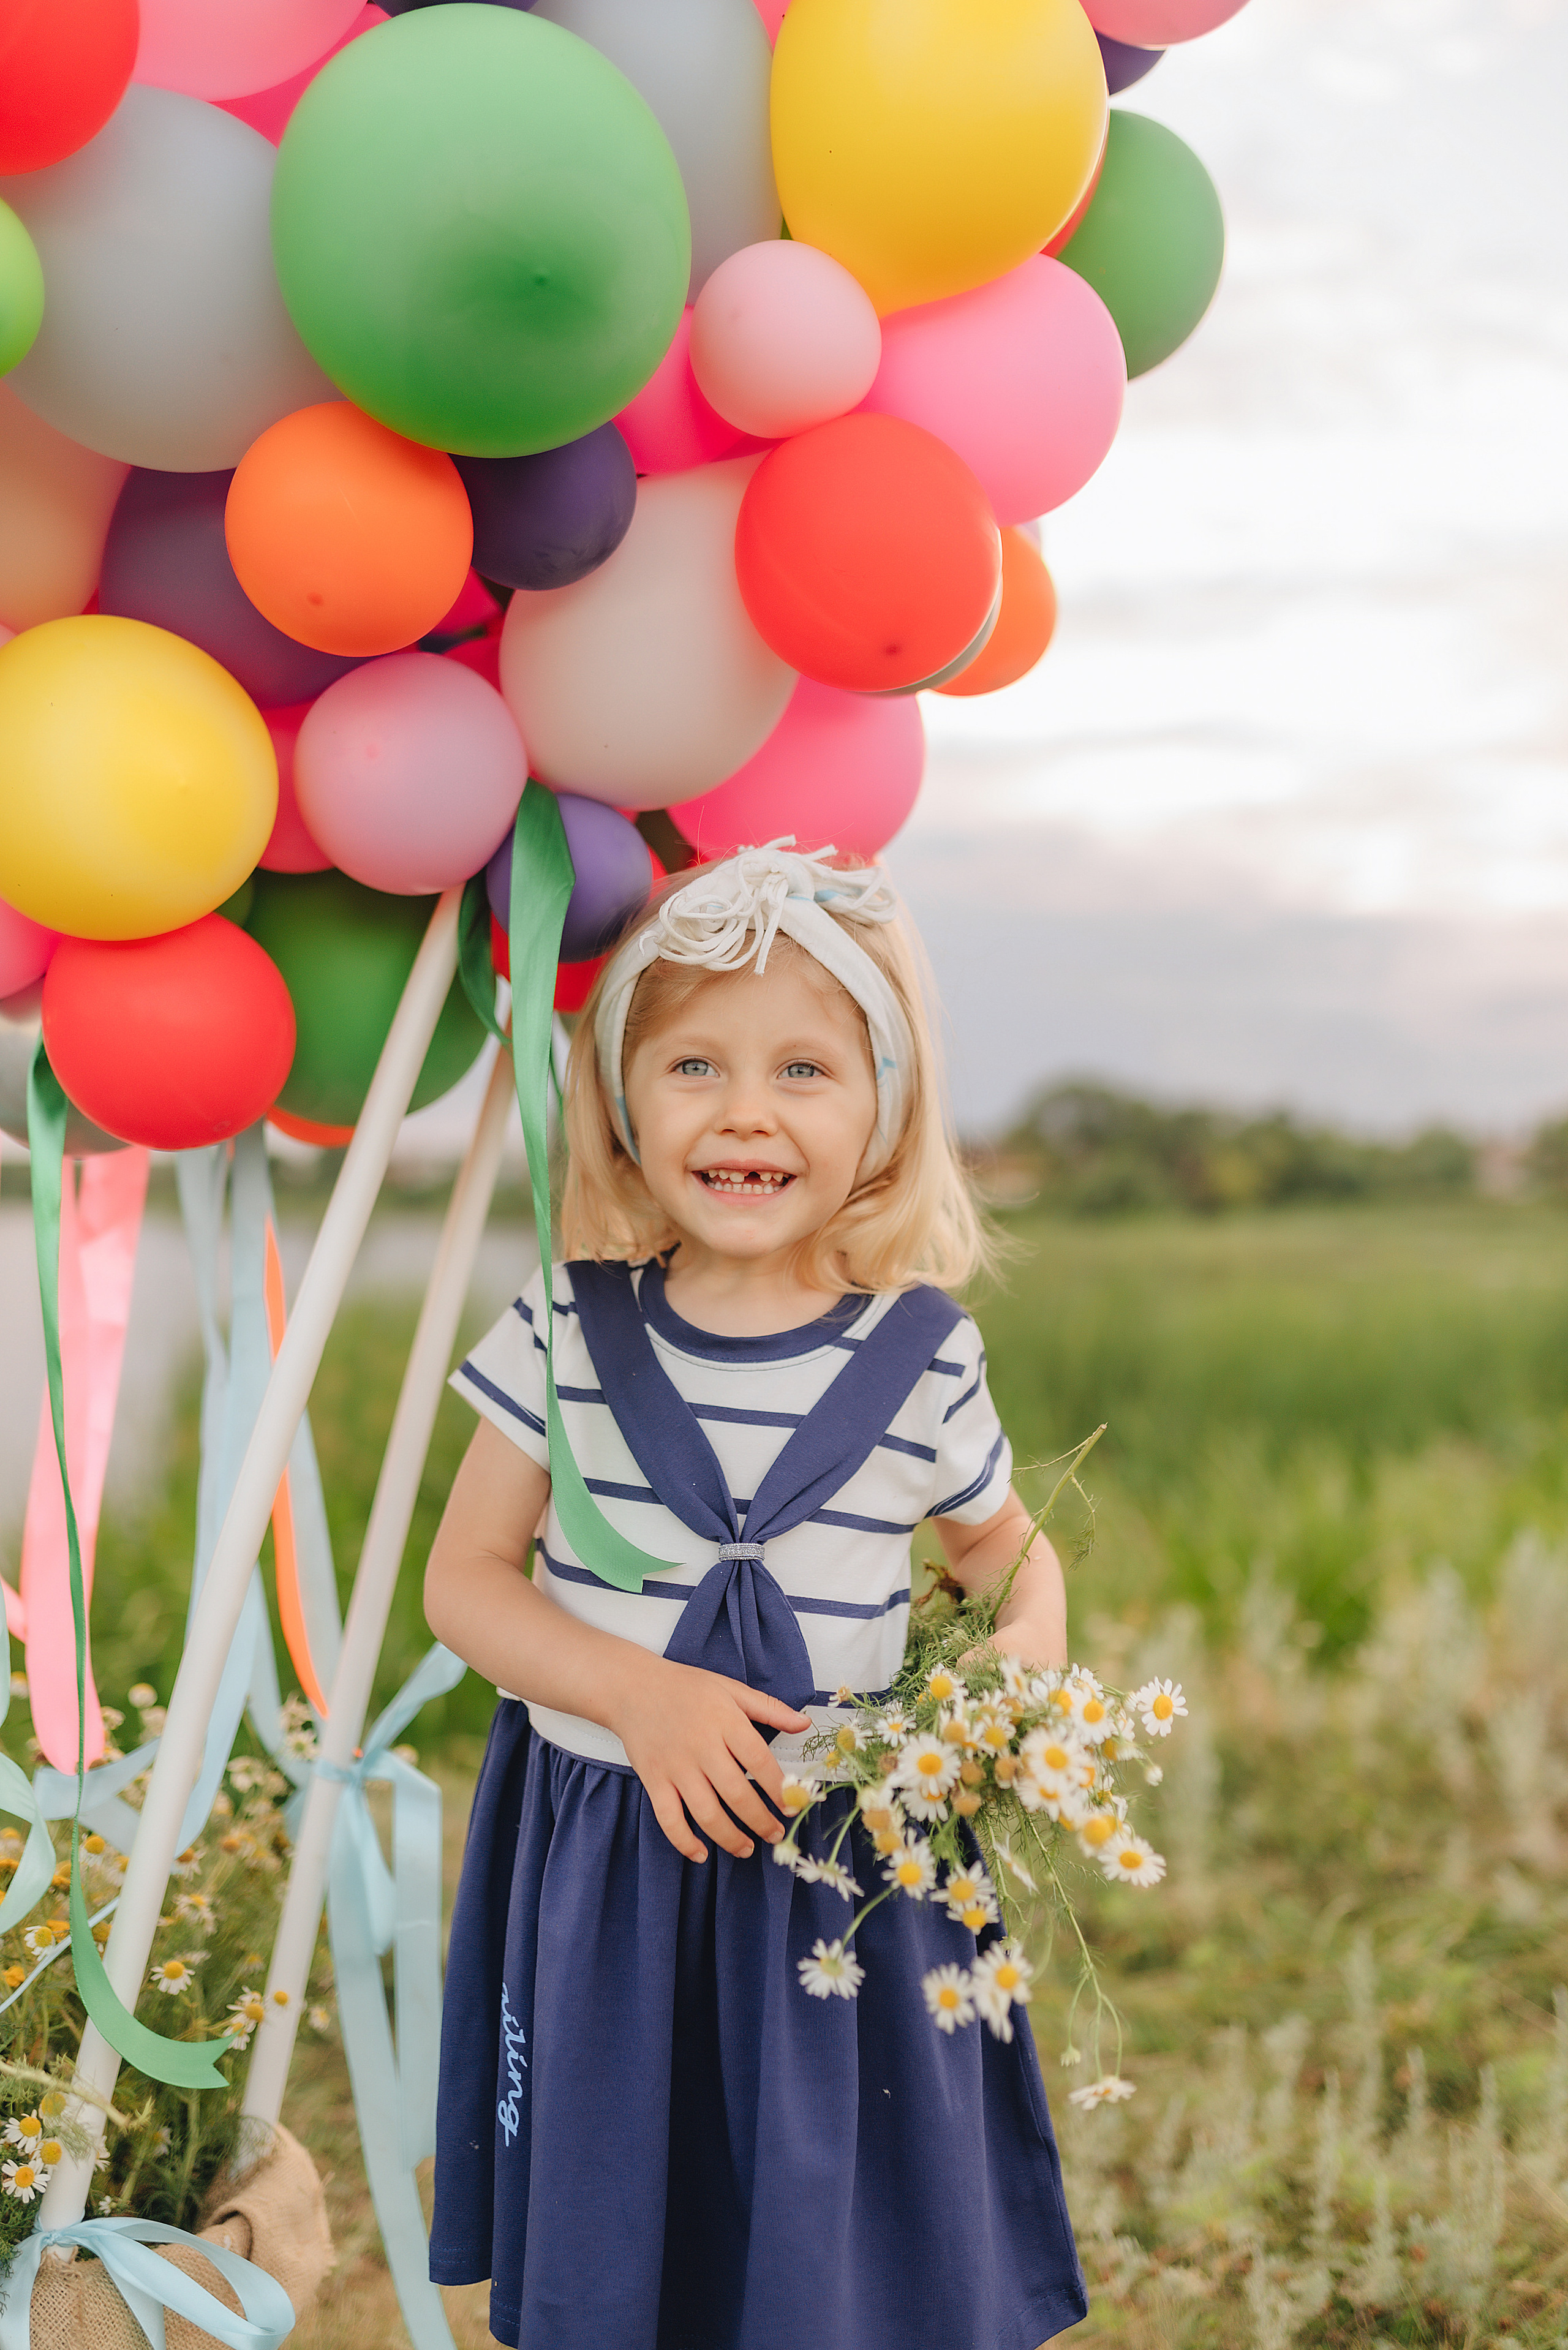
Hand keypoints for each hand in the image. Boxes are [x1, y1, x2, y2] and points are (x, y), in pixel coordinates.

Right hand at [608, 1654, 809, 1863]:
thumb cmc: (683, 1687)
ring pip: (707, 1813)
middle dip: (761, 1821)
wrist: (631, 1687)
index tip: (793, 1805)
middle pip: (737, 1794)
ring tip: (746, 1848)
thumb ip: (769, 1708)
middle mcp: (701, 1746)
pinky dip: (684, 1841)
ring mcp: (676, 1766)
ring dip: (730, 1838)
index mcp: (725, 1722)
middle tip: (775, 1834)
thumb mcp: (730, 1689)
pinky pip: (669, 1818)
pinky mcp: (654, 1779)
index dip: (780, 1789)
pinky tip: (700, 1853)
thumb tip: (803, 1724)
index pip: (760, 1761)